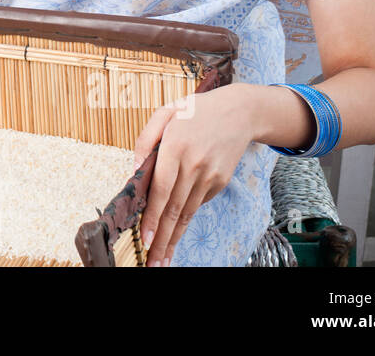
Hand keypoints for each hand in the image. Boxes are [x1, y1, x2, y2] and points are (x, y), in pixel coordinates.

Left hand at [130, 84, 256, 265]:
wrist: (239, 112)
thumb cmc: (195, 112)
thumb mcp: (165, 113)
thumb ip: (145, 140)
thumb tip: (135, 169)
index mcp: (175, 147)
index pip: (161, 190)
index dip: (152, 217)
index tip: (144, 238)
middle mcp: (194, 165)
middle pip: (175, 209)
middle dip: (162, 239)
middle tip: (152, 261)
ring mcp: (210, 176)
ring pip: (188, 213)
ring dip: (174, 238)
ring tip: (162, 258)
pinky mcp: (220, 182)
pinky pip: (198, 203)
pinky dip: (185, 219)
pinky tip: (174, 234)